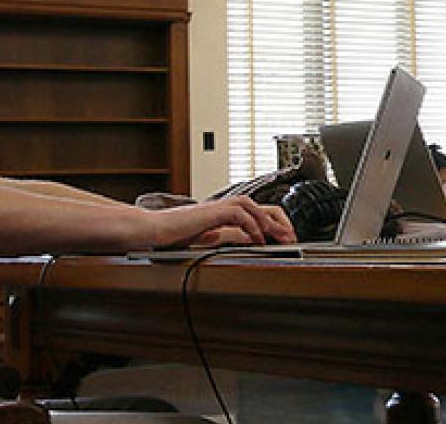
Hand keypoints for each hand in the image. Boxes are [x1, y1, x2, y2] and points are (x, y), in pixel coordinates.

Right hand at [149, 196, 295, 247]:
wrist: (154, 230)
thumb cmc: (174, 235)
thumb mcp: (207, 238)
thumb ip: (226, 236)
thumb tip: (246, 240)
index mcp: (225, 213)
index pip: (257, 212)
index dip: (273, 223)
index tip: (284, 239)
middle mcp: (224, 207)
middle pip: (261, 206)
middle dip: (279, 221)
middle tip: (291, 238)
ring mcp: (218, 207)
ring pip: (253, 206)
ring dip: (269, 222)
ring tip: (281, 237)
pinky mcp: (212, 212)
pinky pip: (238, 214)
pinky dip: (251, 225)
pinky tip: (257, 238)